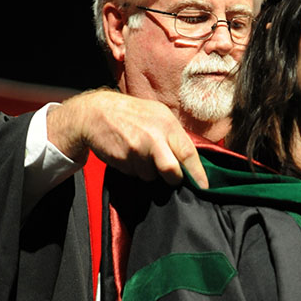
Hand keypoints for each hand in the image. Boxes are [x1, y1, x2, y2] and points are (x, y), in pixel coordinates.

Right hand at [47, 89, 207, 186]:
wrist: (95, 113)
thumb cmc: (131, 115)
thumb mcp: (157, 115)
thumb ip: (173, 136)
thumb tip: (189, 161)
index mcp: (167, 123)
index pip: (188, 153)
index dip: (197, 173)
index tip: (204, 187)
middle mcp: (154, 136)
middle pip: (171, 170)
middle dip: (173, 179)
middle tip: (170, 177)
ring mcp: (137, 148)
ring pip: (151, 175)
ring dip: (148, 171)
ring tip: (138, 153)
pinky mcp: (123, 159)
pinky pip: (135, 174)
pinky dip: (134, 169)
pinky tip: (127, 153)